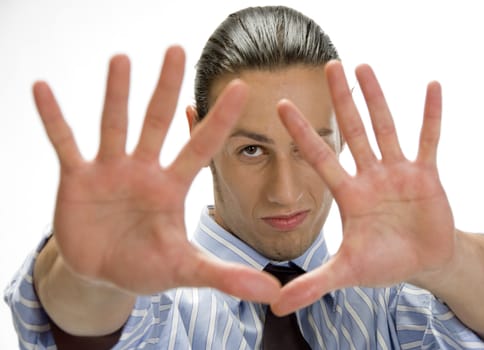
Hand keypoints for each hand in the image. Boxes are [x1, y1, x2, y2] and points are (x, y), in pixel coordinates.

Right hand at [34, 46, 278, 300]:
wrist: (104, 272)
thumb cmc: (147, 265)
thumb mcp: (185, 269)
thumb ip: (224, 276)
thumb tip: (271, 292)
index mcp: (172, 186)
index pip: (201, 146)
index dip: (220, 119)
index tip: (242, 86)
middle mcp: (143, 170)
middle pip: (156, 121)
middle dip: (166, 87)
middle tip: (177, 49)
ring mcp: (109, 170)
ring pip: (114, 124)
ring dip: (115, 93)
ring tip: (121, 59)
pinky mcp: (77, 178)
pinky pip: (64, 143)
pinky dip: (53, 118)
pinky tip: (42, 89)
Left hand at [273, 61, 454, 313]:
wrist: (422, 263)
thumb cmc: (383, 264)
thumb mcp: (346, 273)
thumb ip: (313, 284)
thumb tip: (273, 305)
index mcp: (348, 194)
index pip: (320, 157)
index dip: (302, 133)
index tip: (282, 105)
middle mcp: (369, 176)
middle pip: (353, 131)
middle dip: (341, 100)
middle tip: (329, 65)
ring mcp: (398, 172)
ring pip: (386, 127)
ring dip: (377, 98)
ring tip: (365, 66)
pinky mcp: (426, 174)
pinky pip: (429, 139)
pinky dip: (430, 116)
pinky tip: (432, 86)